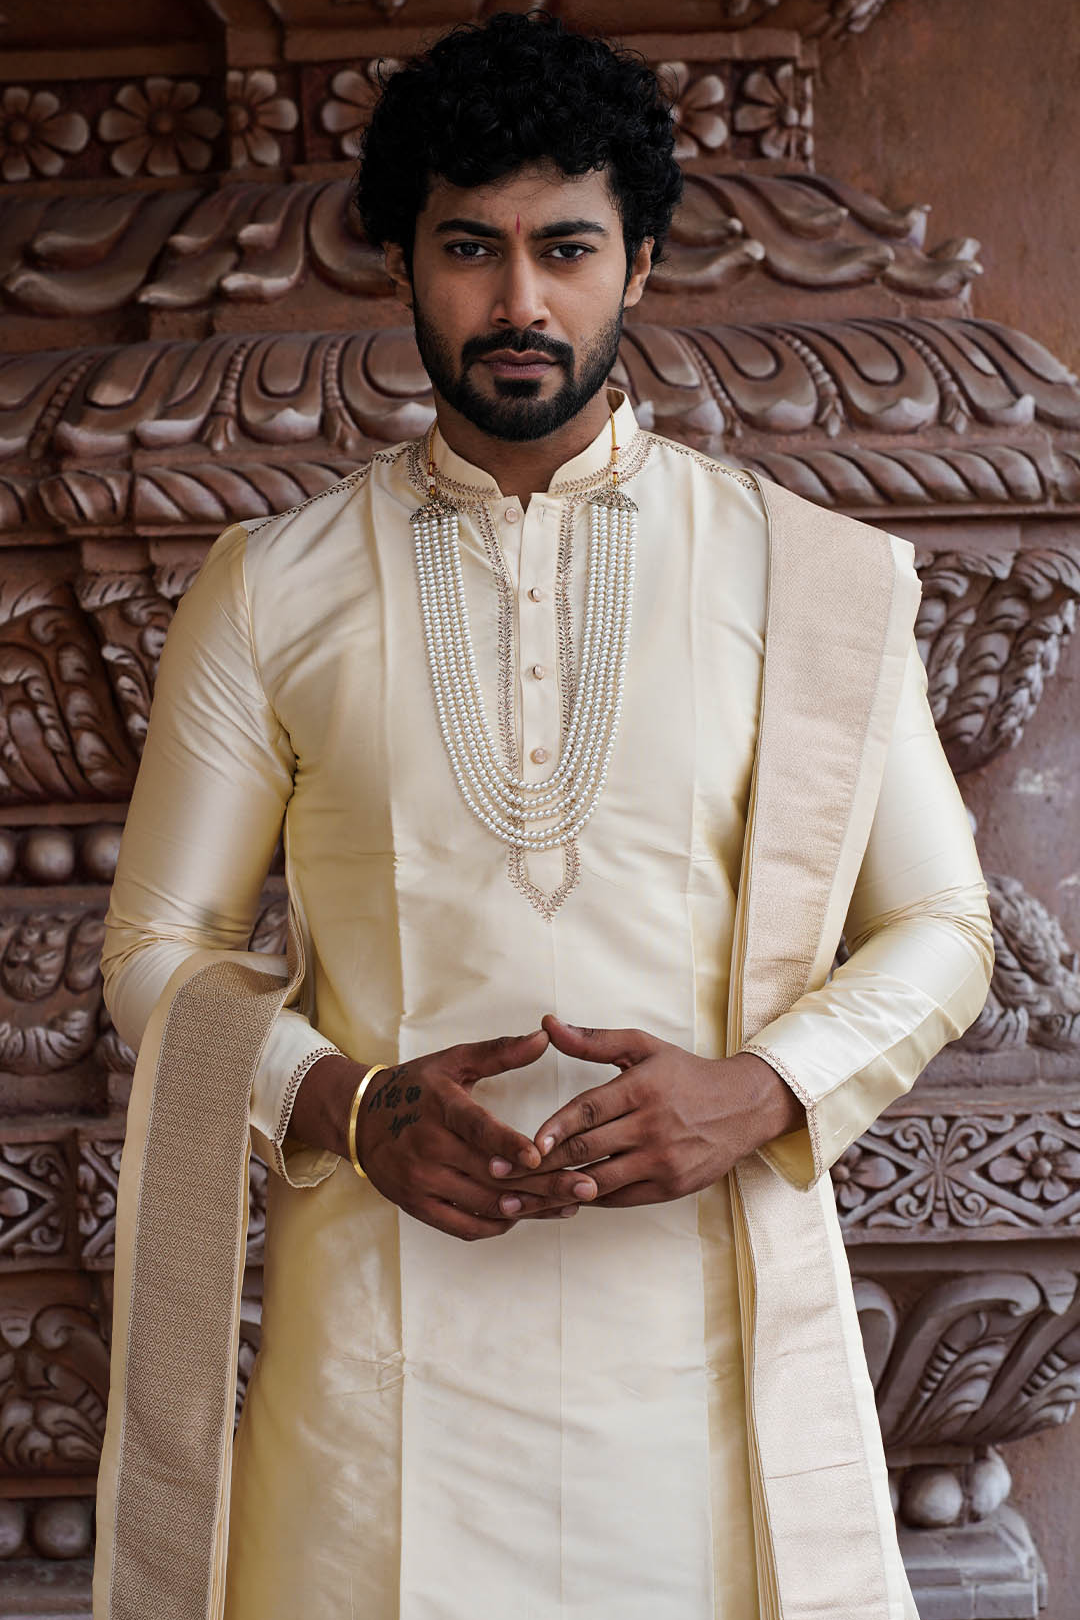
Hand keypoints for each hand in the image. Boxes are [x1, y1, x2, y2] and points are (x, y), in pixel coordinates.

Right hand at [348, 1034, 597, 1240]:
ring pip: (484, 1203)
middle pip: (492, 1173)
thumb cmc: (416, 1086)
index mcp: (441, 1107)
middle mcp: (428, 1147)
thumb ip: (500, 1052)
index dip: (507, 1144)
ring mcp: (421, 1181)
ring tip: (568, 1205)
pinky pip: (464, 1227)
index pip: (476, 1128)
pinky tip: (525, 1215)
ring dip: (529, 1208)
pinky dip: (497, 1224)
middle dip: (543, 1184)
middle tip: (585, 1187)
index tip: (537, 1156)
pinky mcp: (417, 1206)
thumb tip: (543, 1037)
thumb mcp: (454, 1061)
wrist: (360, 1119)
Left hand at [521, 1016, 804, 1208]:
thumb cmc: (685, 1074)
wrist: (742, 1108)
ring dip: (558, 1190)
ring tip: (521, 1197)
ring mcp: (662, 1161)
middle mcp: (652, 1127)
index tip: (524, 1143)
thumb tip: (546, 1024)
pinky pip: (620, 1199)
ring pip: (599, 1181)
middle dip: (542, 1164)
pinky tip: (561, 1199)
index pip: (589, 1111)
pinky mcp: (670, 1187)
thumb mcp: (643, 1047)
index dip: (554, 1129)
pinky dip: (589, 1199)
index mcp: (642, 1089)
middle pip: (587, 1150)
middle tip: (503, 1173)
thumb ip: (592, 1040)